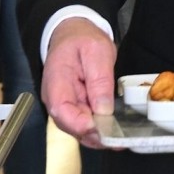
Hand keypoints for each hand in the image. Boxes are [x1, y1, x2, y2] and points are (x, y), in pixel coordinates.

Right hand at [42, 18, 118, 148]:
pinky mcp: (73, 106)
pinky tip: (113, 132)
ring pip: (77, 128)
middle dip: (93, 135)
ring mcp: (63, 103)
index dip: (79, 124)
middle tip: (117, 140)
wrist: (74, 32)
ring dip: (96, 136)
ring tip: (119, 140)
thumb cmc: (82, 39)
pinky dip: (97, 130)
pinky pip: (83, 122)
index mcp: (56, 81)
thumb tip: (103, 109)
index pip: (61, 110)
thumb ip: (100, 80)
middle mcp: (55, 97)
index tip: (100, 129)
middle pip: (70, 125)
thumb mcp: (97, 51)